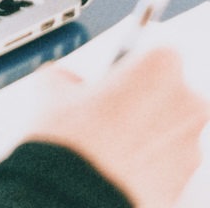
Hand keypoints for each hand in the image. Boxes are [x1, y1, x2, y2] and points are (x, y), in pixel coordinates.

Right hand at [27, 47, 208, 207]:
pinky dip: (149, 161)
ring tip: (106, 143)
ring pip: (167, 126)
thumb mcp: (52, 88)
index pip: (154, 50)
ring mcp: (191, 144)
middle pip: (166, 89)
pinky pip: (167, 160)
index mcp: (160, 67)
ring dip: (145, 130)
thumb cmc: (74, 144)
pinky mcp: (187, 180)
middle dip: (139, 97)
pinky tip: (115, 165)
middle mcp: (185, 102)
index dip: (128, 64)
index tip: (113, 75)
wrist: (79, 197)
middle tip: (104, 109)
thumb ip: (67, 76)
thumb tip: (67, 82)